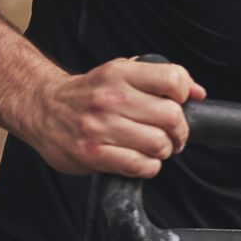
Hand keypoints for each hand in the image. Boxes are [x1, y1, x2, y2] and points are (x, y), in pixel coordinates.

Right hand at [17, 56, 204, 176]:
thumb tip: (199, 93)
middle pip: (171, 117)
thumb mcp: (121, 73)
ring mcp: (98, 127)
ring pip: (159, 145)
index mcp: (119, 73)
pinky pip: (140, 166)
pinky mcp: (91, 154)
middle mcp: (109, 98)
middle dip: (180, 131)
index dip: (185, 95)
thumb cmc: (89, 93)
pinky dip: (149, 167)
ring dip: (164, 150)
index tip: (178, 103)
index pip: (173, 80)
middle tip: (172, 135)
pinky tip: (140, 160)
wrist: (41, 107)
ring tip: (153, 147)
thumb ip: (161, 79)